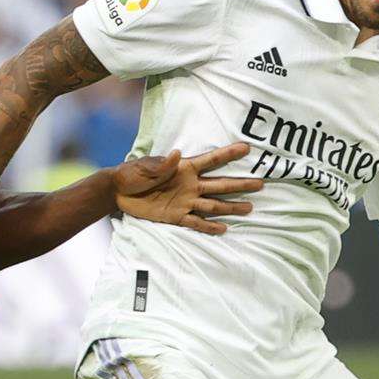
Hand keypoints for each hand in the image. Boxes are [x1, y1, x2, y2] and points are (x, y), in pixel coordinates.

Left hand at [114, 142, 263, 234]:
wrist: (118, 193)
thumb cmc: (131, 174)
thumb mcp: (144, 168)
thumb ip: (161, 165)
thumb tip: (174, 154)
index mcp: (184, 168)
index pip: (210, 161)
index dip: (228, 155)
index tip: (246, 149)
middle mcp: (189, 185)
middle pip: (219, 185)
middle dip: (240, 184)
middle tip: (260, 184)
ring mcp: (185, 201)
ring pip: (213, 205)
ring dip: (230, 207)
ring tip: (249, 208)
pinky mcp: (176, 216)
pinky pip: (196, 222)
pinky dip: (209, 227)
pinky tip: (224, 229)